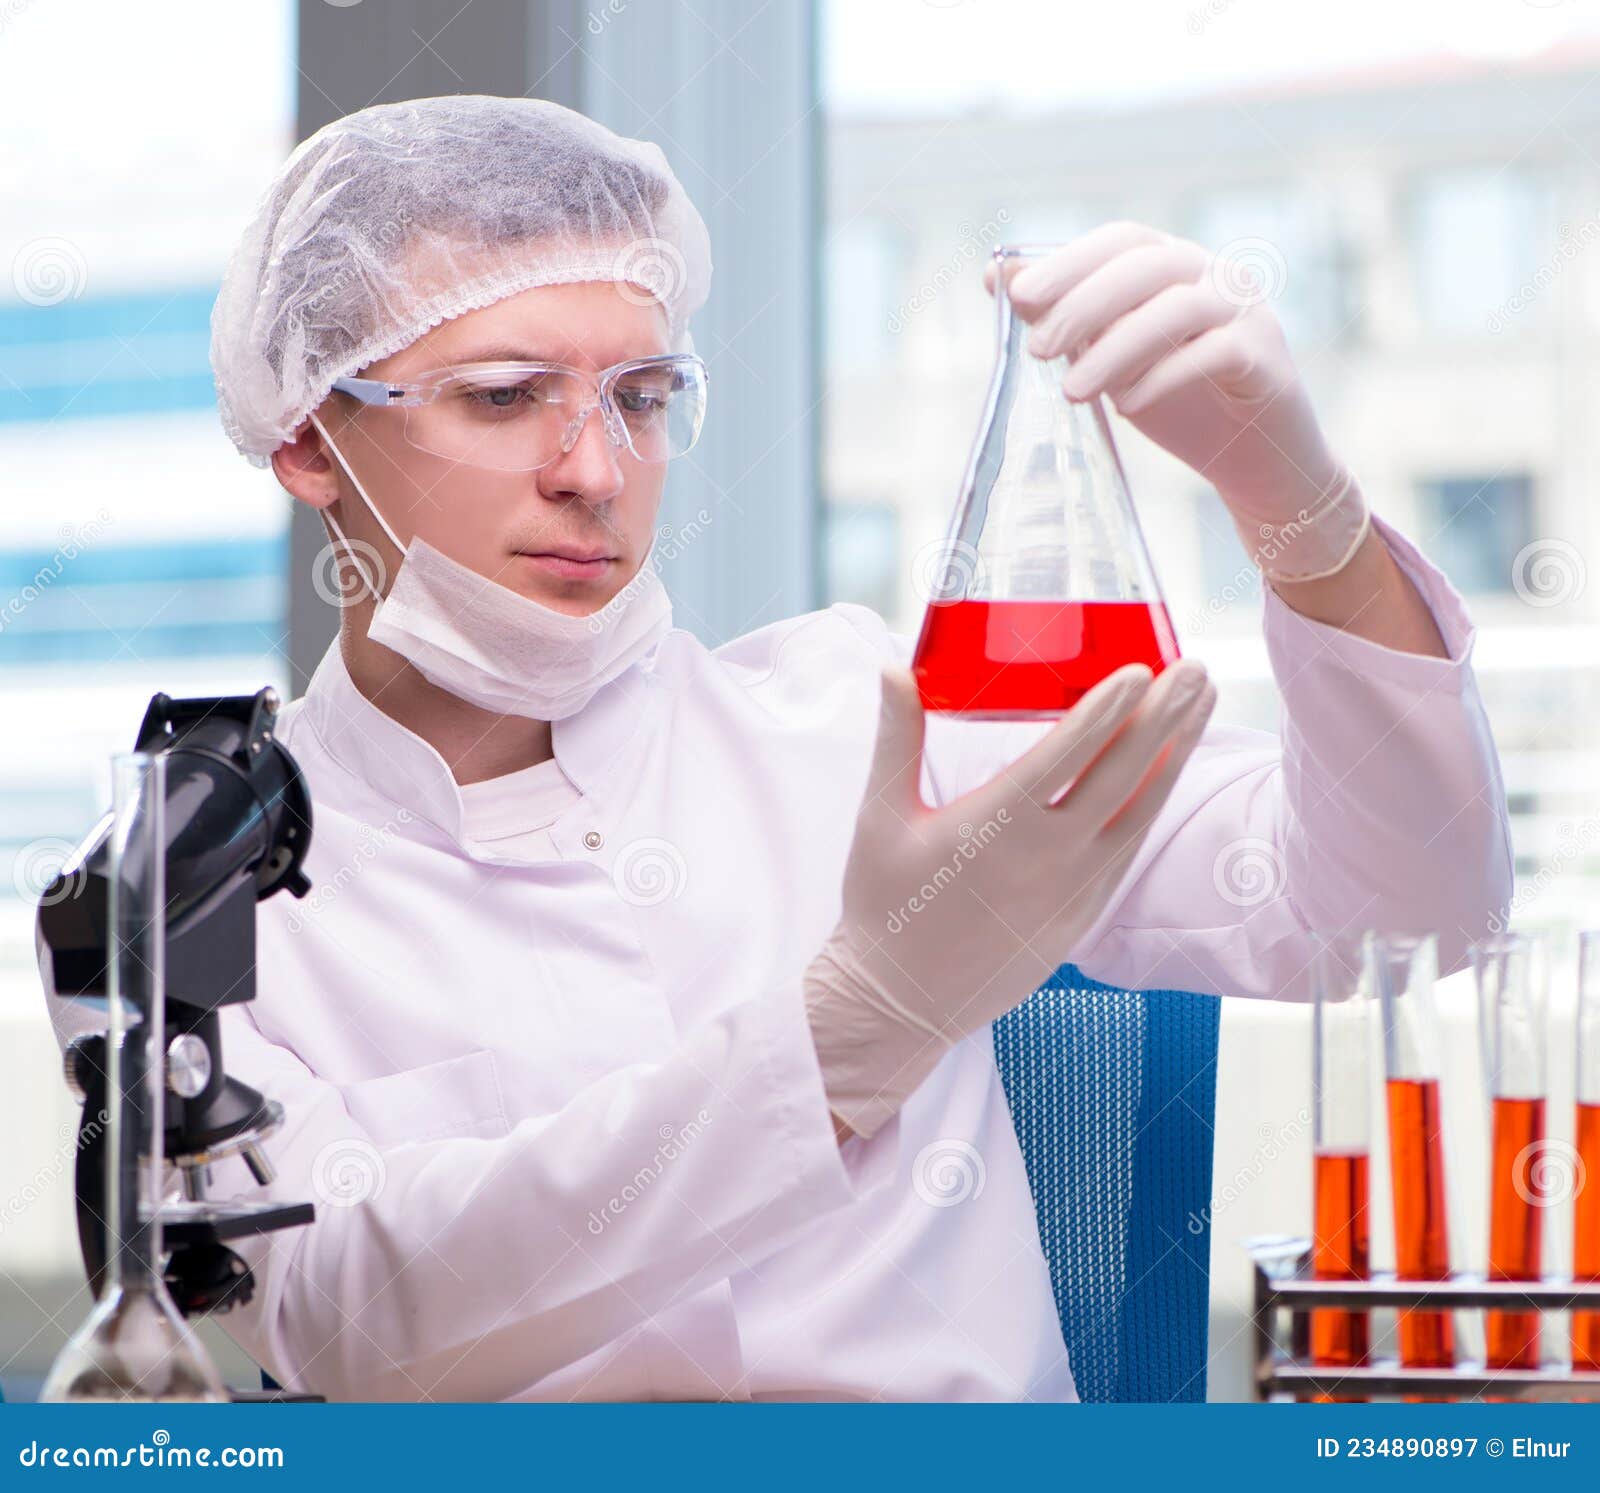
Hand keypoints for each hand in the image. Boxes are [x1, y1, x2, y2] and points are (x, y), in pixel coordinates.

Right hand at [805, 658, 1215, 1137]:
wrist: (900, 1002)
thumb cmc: (884, 906)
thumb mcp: (880, 817)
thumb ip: (896, 738)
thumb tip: (894, 670)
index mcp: (994, 826)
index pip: (1064, 755)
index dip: (1105, 710)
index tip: (1139, 670)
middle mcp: (1045, 858)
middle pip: (1120, 775)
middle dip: (1164, 718)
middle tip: (1196, 668)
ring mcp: (1072, 891)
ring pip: (1139, 812)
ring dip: (1175, 754)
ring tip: (1203, 704)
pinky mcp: (1082, 916)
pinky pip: (1128, 849)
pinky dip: (1153, 803)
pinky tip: (1169, 769)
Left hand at [1001, 221, 1369, 581]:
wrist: (1253, 459)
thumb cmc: (1181, 401)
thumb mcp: (1112, 357)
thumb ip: (1067, 316)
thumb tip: (998, 277)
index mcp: (1178, 264)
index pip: (1123, 240)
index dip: (1070, 262)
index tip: (1019, 297)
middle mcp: (1217, 276)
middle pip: (1147, 266)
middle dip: (1084, 305)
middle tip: (1037, 351)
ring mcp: (1248, 313)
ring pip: (1177, 309)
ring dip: (1115, 348)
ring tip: (1072, 392)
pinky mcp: (1267, 359)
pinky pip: (1214, 353)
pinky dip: (1162, 377)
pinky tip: (1125, 406)